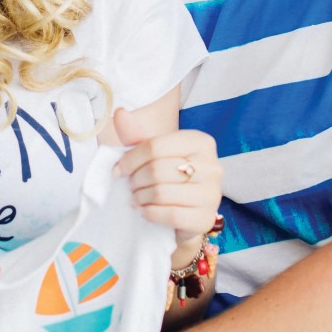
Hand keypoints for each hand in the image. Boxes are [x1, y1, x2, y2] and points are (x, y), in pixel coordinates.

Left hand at [112, 107, 223, 247]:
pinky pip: (170, 215)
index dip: (130, 159)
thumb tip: (120, 112)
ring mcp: (212, 194)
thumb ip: (136, 135)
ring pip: (161, 193)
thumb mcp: (153, 154)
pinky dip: (150, 213)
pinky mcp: (206, 218)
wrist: (187, 214)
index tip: (119, 169)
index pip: (155, 146)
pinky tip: (145, 210)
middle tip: (131, 186)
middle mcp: (212, 165)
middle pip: (157, 170)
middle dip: (135, 180)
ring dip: (140, 197)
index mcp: (201, 142)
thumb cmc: (169, 178)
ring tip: (137, 198)